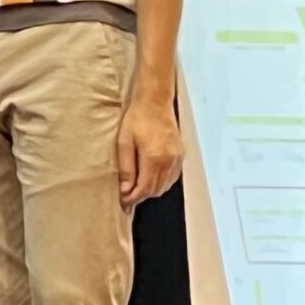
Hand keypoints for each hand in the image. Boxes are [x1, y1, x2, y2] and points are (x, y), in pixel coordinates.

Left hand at [115, 84, 183, 206]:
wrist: (155, 102)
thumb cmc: (137, 119)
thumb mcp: (124, 142)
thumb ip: (126, 168)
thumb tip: (125, 189)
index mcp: (154, 158)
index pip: (144, 188)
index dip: (133, 198)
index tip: (124, 202)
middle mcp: (169, 161)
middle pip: (156, 190)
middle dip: (141, 197)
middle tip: (128, 197)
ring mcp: (177, 159)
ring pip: (165, 186)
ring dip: (151, 191)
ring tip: (137, 190)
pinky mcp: (181, 155)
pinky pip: (172, 177)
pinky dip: (162, 183)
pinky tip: (151, 180)